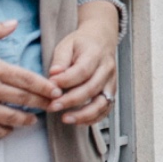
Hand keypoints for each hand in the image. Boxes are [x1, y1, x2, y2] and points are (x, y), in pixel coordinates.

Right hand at [0, 21, 60, 136]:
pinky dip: (4, 131)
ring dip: (27, 120)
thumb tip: (14, 22)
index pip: (28, 80)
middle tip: (54, 107)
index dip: (45, 87)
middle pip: (25, 100)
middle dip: (43, 104)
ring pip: (12, 118)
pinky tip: (9, 128)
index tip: (56, 91)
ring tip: (33, 120)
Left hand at [46, 0, 123, 125]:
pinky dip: (93, 118)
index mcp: (95, 54)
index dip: (66, 81)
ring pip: (102, 103)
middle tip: (53, 106)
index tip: (51, 86)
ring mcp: (111, 82)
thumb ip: (60, 60)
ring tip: (66, 119)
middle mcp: (107, 69)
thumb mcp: (67, 45)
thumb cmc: (81, 44)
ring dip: (84, 114)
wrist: (101, 40)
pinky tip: (78, 121)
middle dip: (71, 100)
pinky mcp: (111, 92)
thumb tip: (54, 74)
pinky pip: (106, 109)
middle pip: (91, 88)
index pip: (82, 71)